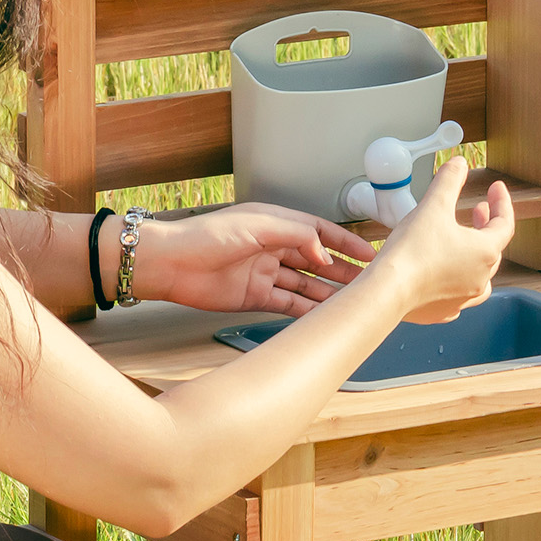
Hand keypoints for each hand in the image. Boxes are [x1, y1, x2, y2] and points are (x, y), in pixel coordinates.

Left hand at [135, 205, 375, 316]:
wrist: (171, 264)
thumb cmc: (206, 236)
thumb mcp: (259, 226)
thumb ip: (297, 236)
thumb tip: (325, 253)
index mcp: (275, 224)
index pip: (319, 232)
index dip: (345, 243)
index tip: (369, 254)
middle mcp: (272, 248)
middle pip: (316, 261)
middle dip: (342, 270)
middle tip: (368, 282)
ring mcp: (264, 273)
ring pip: (305, 284)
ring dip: (327, 293)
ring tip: (351, 302)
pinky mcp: (254, 297)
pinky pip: (288, 304)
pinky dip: (306, 310)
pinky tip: (323, 316)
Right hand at [371, 157, 516, 323]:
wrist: (388, 291)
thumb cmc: (411, 252)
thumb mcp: (433, 206)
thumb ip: (449, 181)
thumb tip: (459, 164)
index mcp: (485, 252)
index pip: (505, 223)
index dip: (502, 202)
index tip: (496, 188)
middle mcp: (480, 278)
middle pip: (493, 248)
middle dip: (486, 225)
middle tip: (478, 209)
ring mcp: (463, 298)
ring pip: (480, 276)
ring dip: (475, 255)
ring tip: (466, 244)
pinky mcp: (443, 311)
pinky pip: (459, 295)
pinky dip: (457, 280)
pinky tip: (447, 274)